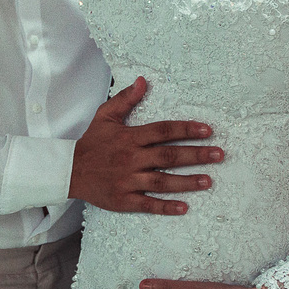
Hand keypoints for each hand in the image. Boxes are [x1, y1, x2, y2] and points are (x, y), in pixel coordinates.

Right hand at [70, 77, 222, 214]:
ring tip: (208, 181)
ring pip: (162, 181)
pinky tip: (184, 207)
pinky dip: (165, 206)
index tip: (207, 130)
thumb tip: (144, 81)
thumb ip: (126, 99)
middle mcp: (131, 158)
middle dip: (196, 155)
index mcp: (130, 137)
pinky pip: (148, 204)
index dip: (186, 129)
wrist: (69, 170)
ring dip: (186, 181)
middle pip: (168, 155)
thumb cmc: (91, 143)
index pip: (163, 131)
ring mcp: (128, 180)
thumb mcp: (105, 116)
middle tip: (219, 154)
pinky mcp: (124, 199)